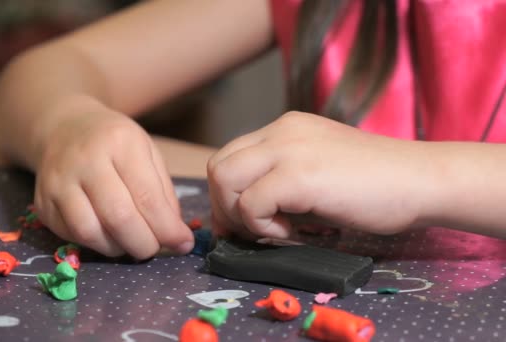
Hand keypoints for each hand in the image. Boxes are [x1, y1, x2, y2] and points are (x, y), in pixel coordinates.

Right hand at [34, 107, 192, 258]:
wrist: (65, 128)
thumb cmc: (114, 143)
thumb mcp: (147, 153)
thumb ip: (163, 193)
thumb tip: (176, 236)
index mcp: (120, 143)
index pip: (147, 197)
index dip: (167, 228)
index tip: (183, 244)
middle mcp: (85, 160)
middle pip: (118, 217)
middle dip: (143, 243)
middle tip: (155, 249)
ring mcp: (58, 182)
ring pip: (89, 232)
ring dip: (118, 248)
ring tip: (131, 242)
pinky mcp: (42, 202)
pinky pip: (71, 235)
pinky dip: (95, 244)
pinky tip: (108, 235)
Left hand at [207, 111, 435, 239]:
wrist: (421, 181)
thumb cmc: (377, 185)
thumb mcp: (318, 171)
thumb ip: (282, 181)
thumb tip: (244, 214)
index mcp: (285, 129)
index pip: (230, 156)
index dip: (227, 194)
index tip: (243, 223)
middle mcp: (280, 131)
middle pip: (217, 166)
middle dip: (225, 206)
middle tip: (253, 231)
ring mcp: (287, 149)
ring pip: (223, 179)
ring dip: (240, 214)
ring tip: (278, 228)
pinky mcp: (298, 175)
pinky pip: (249, 204)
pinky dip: (263, 227)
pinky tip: (295, 231)